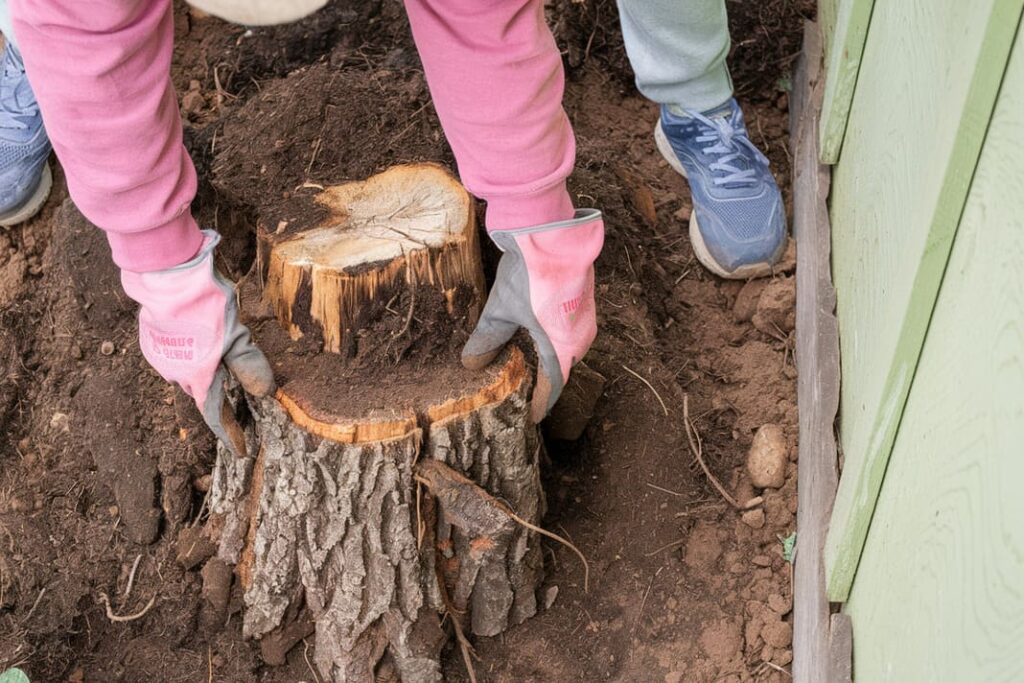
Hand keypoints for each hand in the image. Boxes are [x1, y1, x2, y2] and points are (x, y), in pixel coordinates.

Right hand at [120, 230, 273, 454]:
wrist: (166, 276)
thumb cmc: (204, 305)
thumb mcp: (235, 335)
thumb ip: (249, 365)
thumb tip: (266, 394)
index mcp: (198, 378)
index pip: (215, 415)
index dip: (229, 433)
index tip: (241, 450)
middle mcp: (177, 374)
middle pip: (204, 394)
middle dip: (220, 402)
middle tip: (241, 411)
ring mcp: (164, 356)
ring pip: (191, 374)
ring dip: (206, 375)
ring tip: (222, 374)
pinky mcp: (156, 339)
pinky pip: (180, 357)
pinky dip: (194, 358)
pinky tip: (202, 347)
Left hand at [462, 209, 603, 421]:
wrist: (552, 232)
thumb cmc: (528, 275)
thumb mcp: (500, 310)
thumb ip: (487, 339)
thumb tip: (470, 365)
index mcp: (563, 349)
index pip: (552, 388)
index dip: (539, 404)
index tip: (529, 418)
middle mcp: (580, 339)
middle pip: (561, 369)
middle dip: (542, 382)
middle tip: (523, 393)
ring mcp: (585, 319)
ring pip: (566, 349)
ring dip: (548, 359)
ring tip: (528, 367)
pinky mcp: (583, 301)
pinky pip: (570, 331)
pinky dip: (554, 339)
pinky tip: (537, 335)